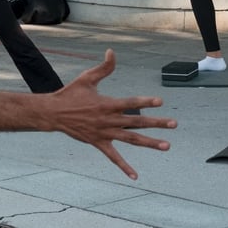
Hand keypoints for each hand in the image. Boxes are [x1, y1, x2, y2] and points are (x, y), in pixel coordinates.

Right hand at [47, 49, 175, 179]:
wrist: (53, 113)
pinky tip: (135, 176)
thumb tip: (112, 51)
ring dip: (149, 143)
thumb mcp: (86, 78)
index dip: (145, 101)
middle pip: (136, 122)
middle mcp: (108, 119)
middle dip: (156, 123)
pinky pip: (113, 156)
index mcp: (106, 103)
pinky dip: (124, 166)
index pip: (130, 102)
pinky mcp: (98, 142)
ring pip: (130, 139)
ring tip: (166, 146)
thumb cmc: (71, 93)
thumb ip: (103, 67)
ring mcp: (104, 133)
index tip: (160, 101)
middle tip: (173, 124)